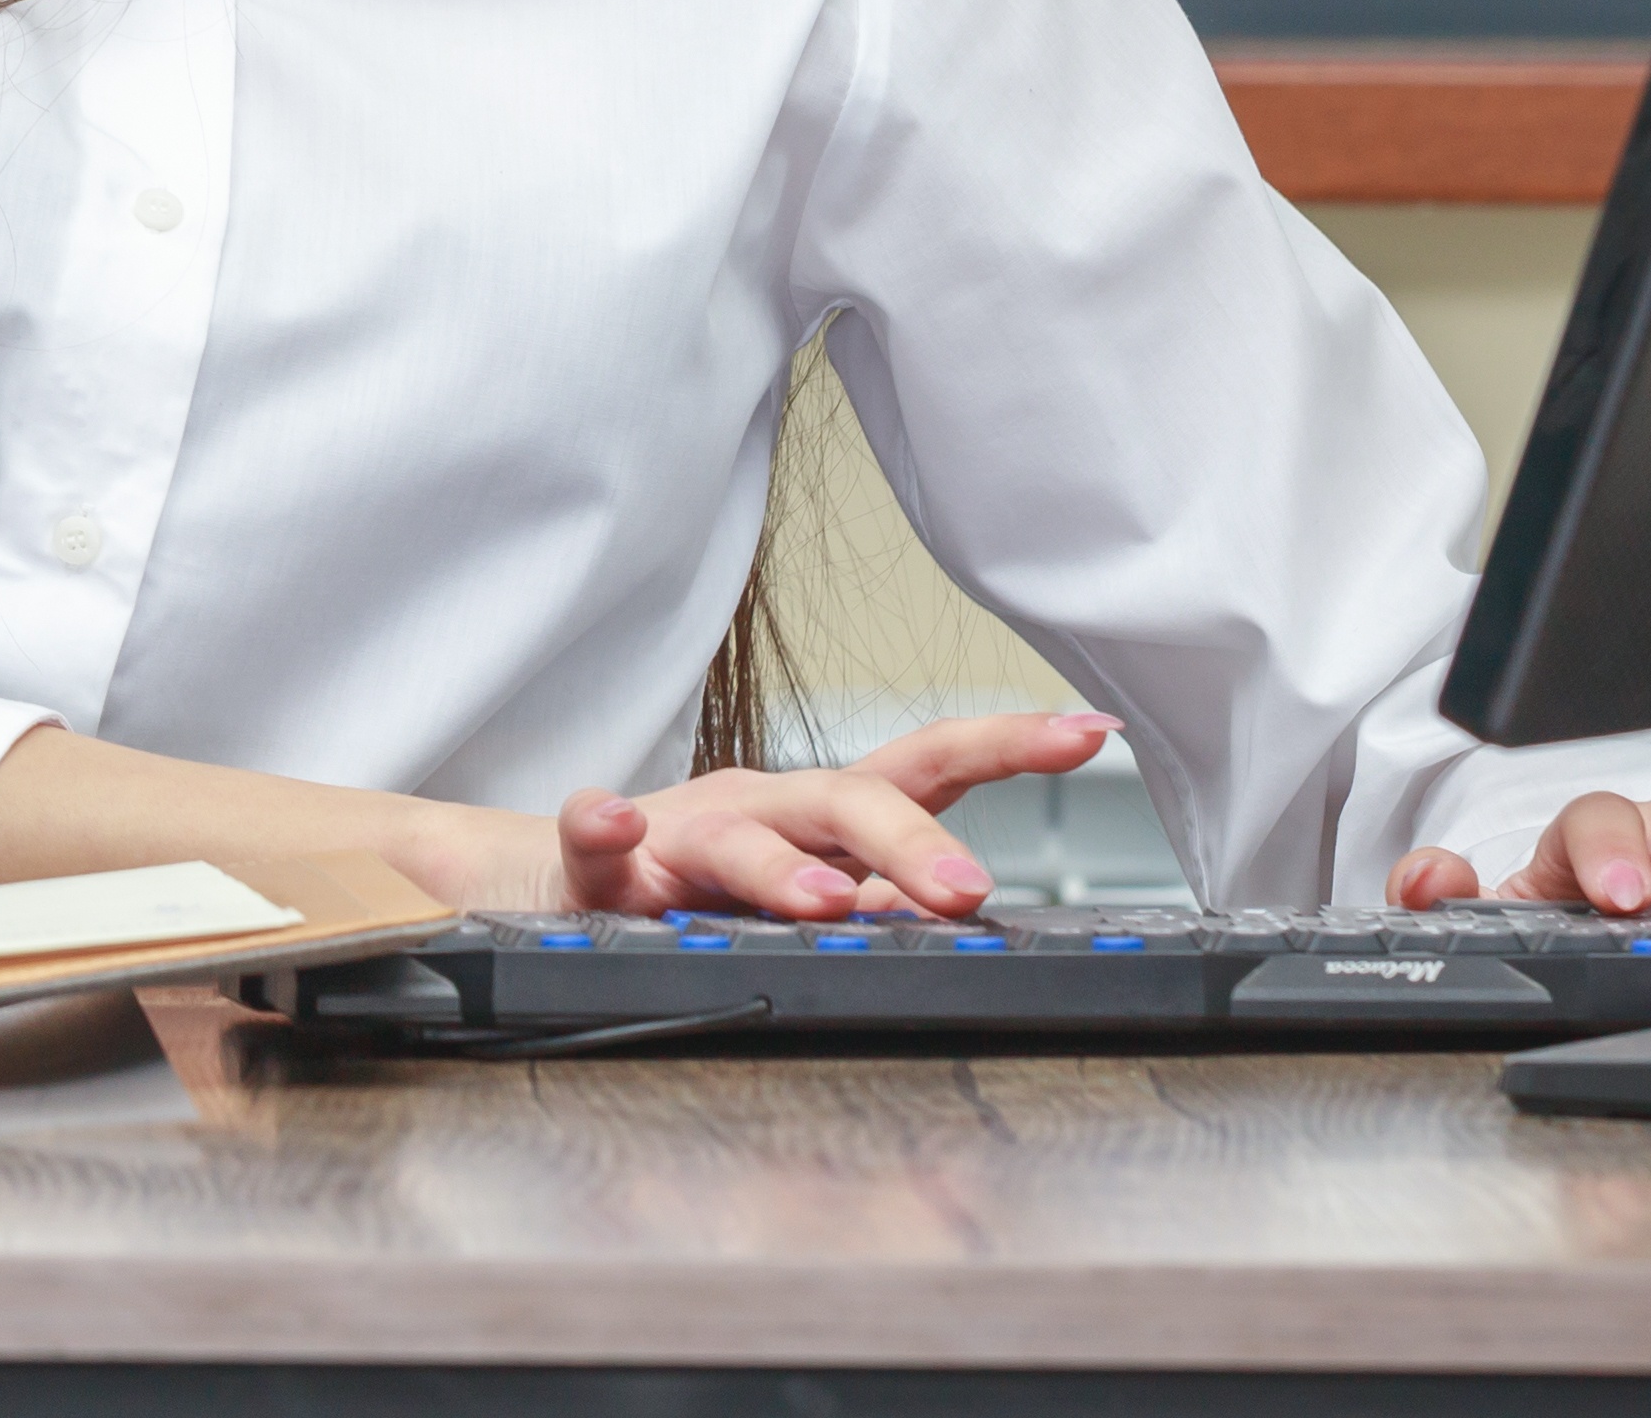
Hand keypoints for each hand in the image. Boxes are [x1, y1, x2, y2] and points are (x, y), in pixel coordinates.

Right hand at [522, 709, 1121, 923]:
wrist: (561, 876)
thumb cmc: (701, 884)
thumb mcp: (812, 892)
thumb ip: (885, 899)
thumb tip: (976, 920)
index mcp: (824, 815)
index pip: (929, 769)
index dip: (1009, 746)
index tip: (1090, 731)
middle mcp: (764, 807)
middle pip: (849, 801)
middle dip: (914, 842)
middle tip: (967, 892)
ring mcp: (685, 833)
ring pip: (740, 835)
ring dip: (784, 867)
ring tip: (824, 901)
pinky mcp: (602, 867)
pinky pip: (597, 843)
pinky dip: (604, 829)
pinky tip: (614, 823)